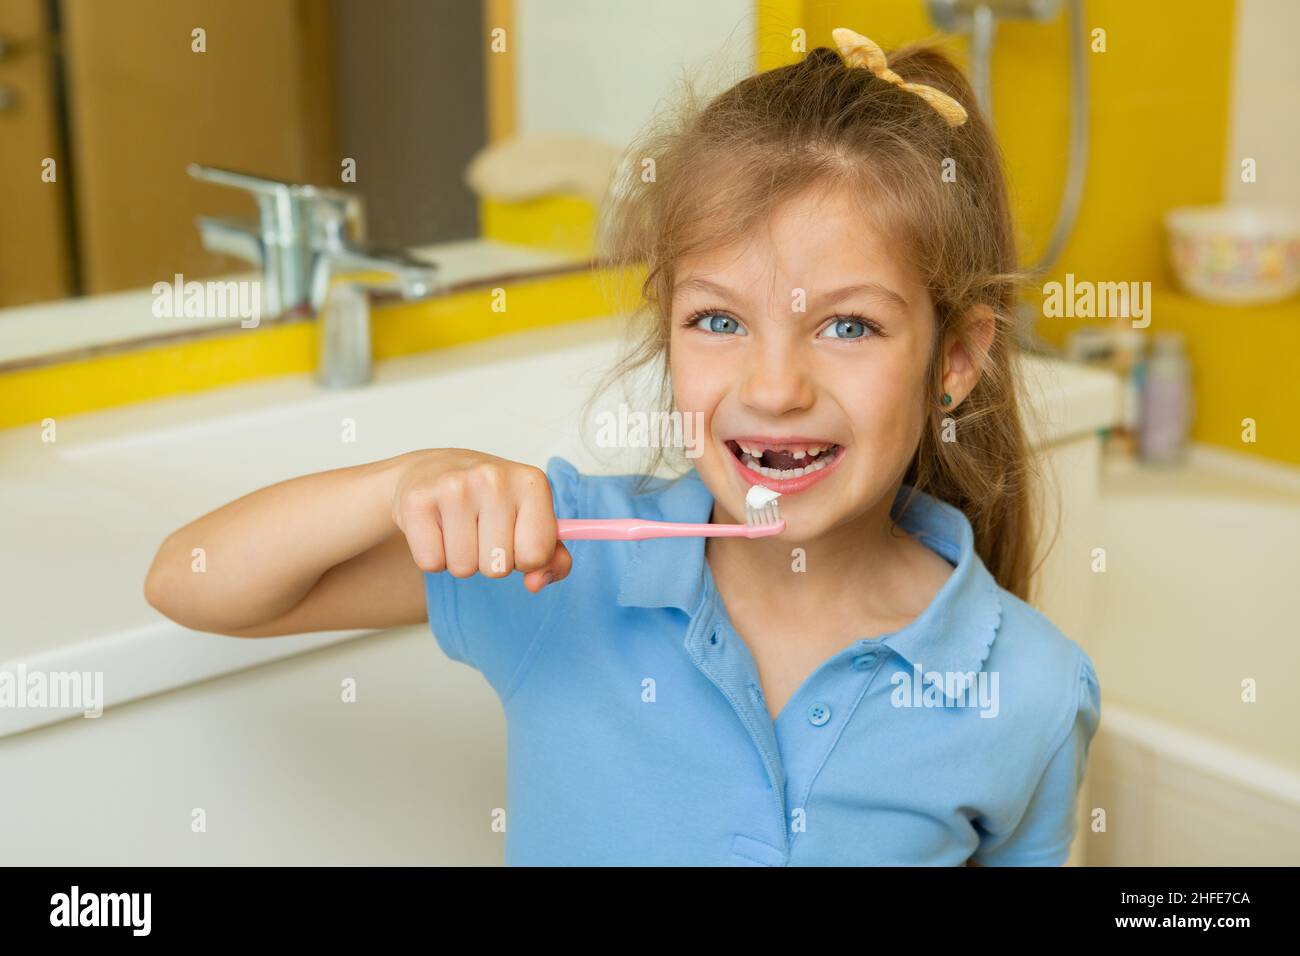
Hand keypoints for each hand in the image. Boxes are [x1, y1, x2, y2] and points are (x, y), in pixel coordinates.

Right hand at [391, 449, 571, 592]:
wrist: (431, 470)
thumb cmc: (488, 501)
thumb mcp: (528, 520)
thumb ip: (551, 557)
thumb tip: (536, 583)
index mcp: (531, 482)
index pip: (537, 553)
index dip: (524, 558)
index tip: (514, 537)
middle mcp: (494, 478)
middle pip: (498, 567)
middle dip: (489, 560)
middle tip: (480, 530)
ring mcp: (454, 487)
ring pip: (463, 568)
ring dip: (461, 559)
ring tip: (458, 528)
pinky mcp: (417, 501)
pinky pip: (431, 563)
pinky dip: (433, 556)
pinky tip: (437, 528)